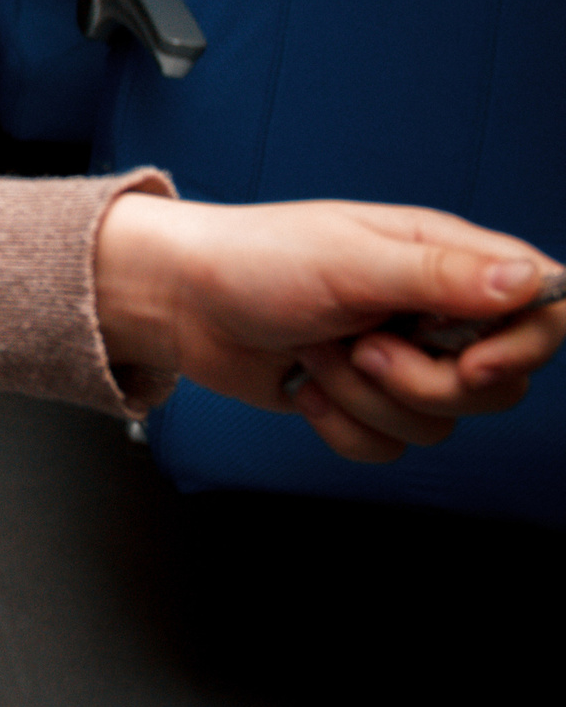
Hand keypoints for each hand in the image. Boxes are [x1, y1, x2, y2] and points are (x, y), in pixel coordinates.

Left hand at [94, 195, 565, 462]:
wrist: (179, 301)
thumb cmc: (255, 260)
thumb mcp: (350, 262)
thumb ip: (443, 276)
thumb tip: (531, 281)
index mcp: (446, 260)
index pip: (543, 310)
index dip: (524, 348)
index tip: (472, 365)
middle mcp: (433, 312)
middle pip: (497, 386)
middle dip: (422, 383)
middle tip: (360, 348)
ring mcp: (399, 359)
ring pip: (437, 424)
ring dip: (366, 399)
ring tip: (318, 352)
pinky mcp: (361, 400)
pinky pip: (388, 446)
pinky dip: (341, 425)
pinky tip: (303, 386)